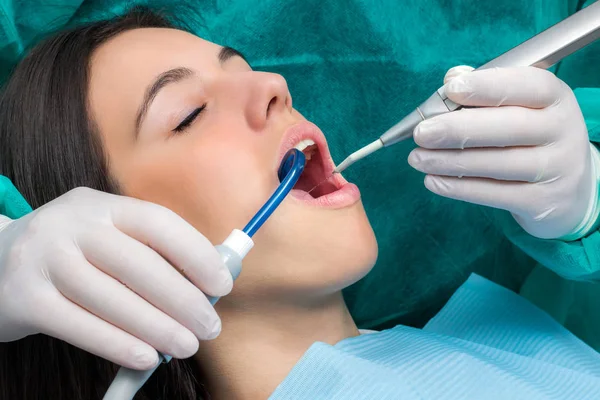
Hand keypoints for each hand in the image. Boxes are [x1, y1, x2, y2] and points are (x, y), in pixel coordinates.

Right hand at [0, 187, 232, 368]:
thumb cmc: (74, 253)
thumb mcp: (106, 236)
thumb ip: (150, 253)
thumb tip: (207, 285)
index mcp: (101, 205)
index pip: (158, 222)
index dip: (196, 253)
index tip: (222, 283)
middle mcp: (71, 225)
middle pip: (138, 264)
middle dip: (183, 300)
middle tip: (209, 326)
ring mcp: (43, 259)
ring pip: (112, 299)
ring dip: (158, 327)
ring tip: (187, 344)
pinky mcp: (24, 299)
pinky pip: (79, 326)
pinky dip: (118, 344)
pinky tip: (146, 357)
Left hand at [408, 65, 598, 239]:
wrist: (569, 190)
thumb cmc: (530, 138)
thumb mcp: (519, 108)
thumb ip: (486, 90)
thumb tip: (453, 76)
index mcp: (556, 98)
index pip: (527, 85)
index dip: (487, 85)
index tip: (451, 89)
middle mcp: (563, 130)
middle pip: (509, 127)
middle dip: (458, 129)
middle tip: (421, 133)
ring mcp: (557, 168)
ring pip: (498, 164)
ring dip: (450, 161)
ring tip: (417, 158)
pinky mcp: (543, 202)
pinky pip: (495, 194)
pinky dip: (459, 189)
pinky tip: (432, 181)